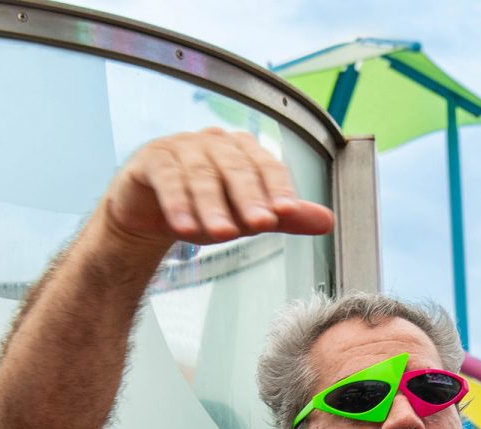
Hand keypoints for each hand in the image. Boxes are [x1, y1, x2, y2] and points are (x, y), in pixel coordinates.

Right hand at [104, 128, 334, 245]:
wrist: (154, 214)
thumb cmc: (207, 209)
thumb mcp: (249, 216)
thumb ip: (286, 218)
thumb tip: (327, 221)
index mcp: (244, 150)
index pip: (267, 166)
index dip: (278, 188)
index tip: (287, 212)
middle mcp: (215, 142)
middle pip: (237, 168)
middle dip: (249, 198)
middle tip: (261, 224)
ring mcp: (182, 146)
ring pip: (202, 175)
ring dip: (213, 206)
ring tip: (224, 234)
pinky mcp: (152, 159)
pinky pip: (167, 179)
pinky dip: (178, 204)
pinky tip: (185, 228)